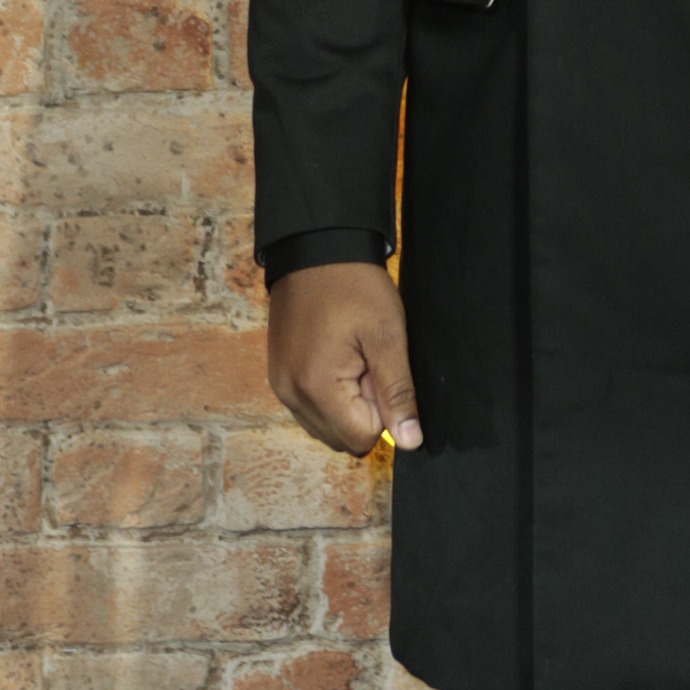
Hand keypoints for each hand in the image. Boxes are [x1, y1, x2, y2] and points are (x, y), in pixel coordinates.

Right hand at [267, 259, 422, 454]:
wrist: (315, 247)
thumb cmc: (354, 286)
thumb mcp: (387, 335)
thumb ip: (397, 392)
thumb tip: (410, 442)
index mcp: (315, 388)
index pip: (361, 439)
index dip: (382, 408)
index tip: (378, 367)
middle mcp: (290, 395)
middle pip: (342, 437)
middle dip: (363, 408)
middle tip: (366, 359)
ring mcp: (280, 386)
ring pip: (326, 425)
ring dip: (346, 402)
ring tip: (351, 355)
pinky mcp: (279, 375)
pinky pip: (310, 407)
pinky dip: (329, 393)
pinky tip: (336, 355)